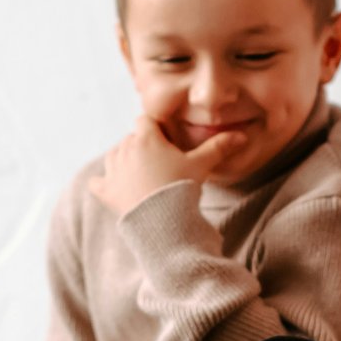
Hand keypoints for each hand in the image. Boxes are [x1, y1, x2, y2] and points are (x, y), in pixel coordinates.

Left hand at [88, 117, 236, 213]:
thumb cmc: (182, 187)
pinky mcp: (105, 192)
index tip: (166, 142)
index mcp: (145, 137)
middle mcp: (124, 149)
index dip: (156, 130)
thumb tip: (243, 136)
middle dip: (143, 147)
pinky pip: (97, 182)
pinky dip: (103, 184)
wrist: (162, 220)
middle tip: (160, 164)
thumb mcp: (202, 166)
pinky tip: (112, 188)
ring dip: (124, 162)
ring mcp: (112, 171)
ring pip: (114, 156)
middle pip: (131, 139)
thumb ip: (219, 147)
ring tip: (143, 176)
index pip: (145, 120)